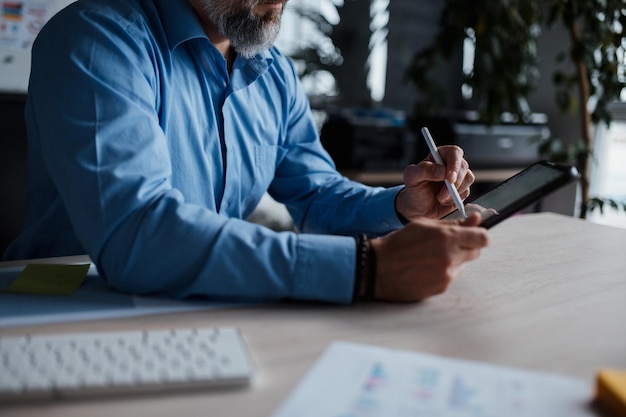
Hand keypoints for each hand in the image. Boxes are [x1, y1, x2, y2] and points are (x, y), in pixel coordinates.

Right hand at [368, 213, 488, 301]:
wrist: (378, 268)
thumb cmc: (399, 244)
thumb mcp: (424, 225)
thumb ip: (454, 223)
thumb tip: (476, 218)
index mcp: (447, 237)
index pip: (482, 238)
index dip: (480, 236)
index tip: (476, 235)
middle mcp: (450, 257)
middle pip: (475, 253)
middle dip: (466, 247)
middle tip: (447, 245)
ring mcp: (446, 275)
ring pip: (462, 265)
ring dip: (453, 260)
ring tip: (430, 257)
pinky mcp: (441, 288)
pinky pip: (450, 278)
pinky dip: (442, 273)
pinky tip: (425, 268)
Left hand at [396, 146, 473, 219]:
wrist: (418, 209)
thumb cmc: (414, 190)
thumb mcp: (411, 178)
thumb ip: (424, 170)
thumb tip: (441, 170)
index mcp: (438, 156)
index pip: (453, 152)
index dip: (454, 164)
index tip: (449, 178)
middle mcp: (450, 164)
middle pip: (463, 166)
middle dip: (454, 183)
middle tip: (441, 195)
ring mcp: (458, 176)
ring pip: (468, 179)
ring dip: (454, 192)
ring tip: (439, 198)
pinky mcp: (462, 188)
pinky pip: (466, 191)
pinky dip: (455, 199)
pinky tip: (444, 200)